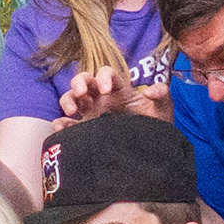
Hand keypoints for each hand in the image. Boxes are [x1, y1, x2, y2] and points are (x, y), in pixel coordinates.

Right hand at [57, 66, 171, 124]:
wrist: (151, 150)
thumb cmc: (156, 126)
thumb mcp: (163, 109)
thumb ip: (162, 95)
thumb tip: (149, 91)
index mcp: (119, 90)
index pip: (107, 74)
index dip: (104, 76)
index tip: (106, 90)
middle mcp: (102, 98)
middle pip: (84, 81)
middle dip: (79, 82)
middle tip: (82, 93)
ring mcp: (91, 113)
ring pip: (72, 98)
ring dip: (67, 100)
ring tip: (71, 112)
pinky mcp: (85, 130)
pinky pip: (67, 124)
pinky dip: (60, 123)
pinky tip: (61, 127)